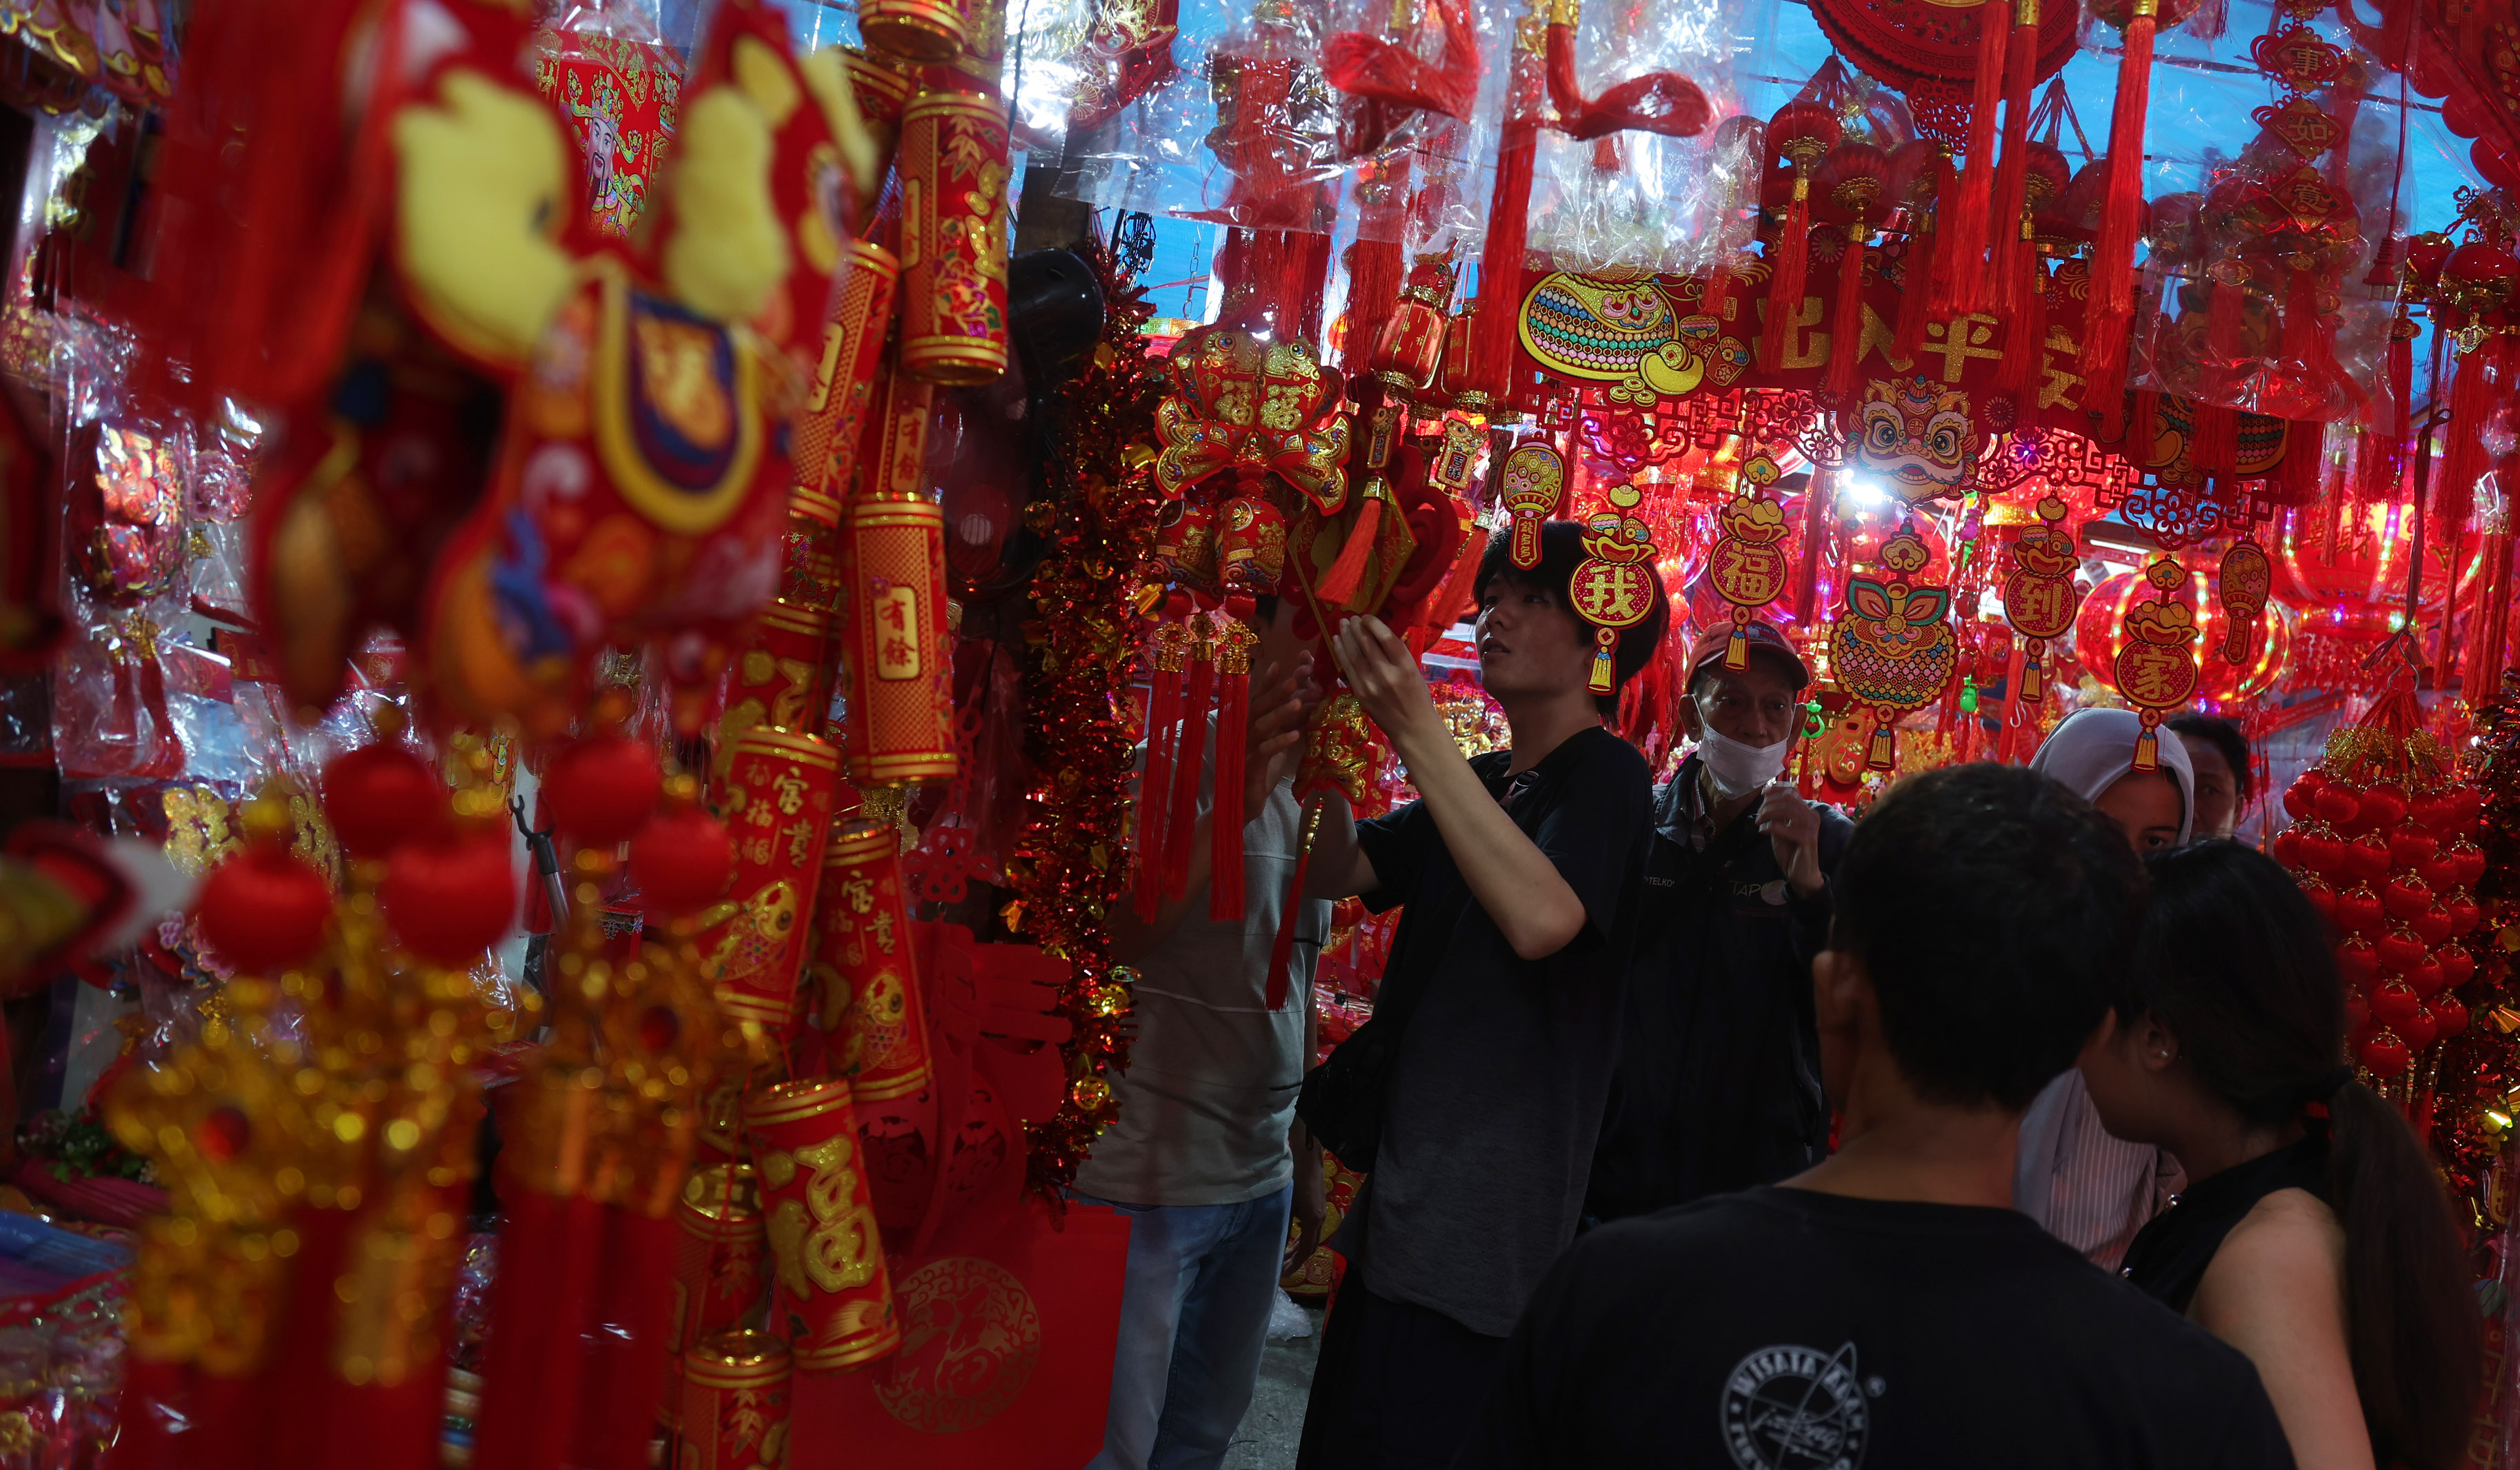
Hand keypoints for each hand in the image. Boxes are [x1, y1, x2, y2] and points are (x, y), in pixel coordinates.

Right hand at [1242, 650, 1319, 823]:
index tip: (1279, 663)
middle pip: (1260, 707)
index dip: (1267, 682)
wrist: (1243, 801)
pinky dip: (1279, 741)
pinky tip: (1295, 735)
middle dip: (1279, 691)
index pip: (1258, 698)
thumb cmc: (1261, 768)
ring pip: (1262, 725)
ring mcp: (1246, 748)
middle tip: (1296, 678)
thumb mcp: (1276, 741)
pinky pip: (1266, 750)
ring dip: (1280, 713)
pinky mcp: (1250, 765)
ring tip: (1298, 703)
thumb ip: (1286, 723)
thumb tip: (1306, 701)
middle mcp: (1244, 732)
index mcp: (1249, 724)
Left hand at [1283, 1127, 1326, 1277]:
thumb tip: (1276, 1242)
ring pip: (1311, 1238)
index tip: (1283, 1273)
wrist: (1308, 1157)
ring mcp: (1320, 1213)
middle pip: (1310, 1247)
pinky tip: (1290, 1237)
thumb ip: (1283, 1223)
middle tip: (1281, 1268)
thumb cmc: (1295, 1178)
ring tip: (1284, 1257)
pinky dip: (1300, 1238)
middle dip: (1296, 1260)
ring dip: (1298, 1249)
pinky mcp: (1317, 1206)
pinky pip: (1310, 1229)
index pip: (1305, 1250)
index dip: (1294, 1263)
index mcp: (1313, 1220)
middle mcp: (1320, 1219)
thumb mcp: (1286, 1203)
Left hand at [1329, 615, 1442, 761]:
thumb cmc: (1417, 698)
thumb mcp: (1414, 672)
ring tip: (1342, 624)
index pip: (1387, 638)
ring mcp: (1371, 685)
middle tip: (1351, 617)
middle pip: (1367, 644)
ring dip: (1346, 637)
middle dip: (1357, 628)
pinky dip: (1341, 653)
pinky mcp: (1361, 694)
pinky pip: (1348, 669)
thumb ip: (1398, 655)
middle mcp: (1387, 674)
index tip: (1367, 616)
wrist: (1412, 728)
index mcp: (1405, 667)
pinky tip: (1337, 643)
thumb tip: (1379, 634)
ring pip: (1354, 655)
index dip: (1374, 624)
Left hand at [1757, 780, 1823, 898]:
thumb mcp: (1780, 830)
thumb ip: (1776, 816)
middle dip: (1768, 804)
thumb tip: (1765, 801)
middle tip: (1758, 815)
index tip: (1763, 793)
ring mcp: (1811, 826)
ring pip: (1787, 809)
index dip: (1777, 789)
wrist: (1801, 874)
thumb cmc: (1790, 852)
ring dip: (1768, 813)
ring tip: (1759, 822)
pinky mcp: (1807, 838)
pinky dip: (1771, 827)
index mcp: (1806, 812)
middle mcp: (1811, 816)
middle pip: (1788, 799)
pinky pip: (1786, 827)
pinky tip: (1762, 831)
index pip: (1793, 792)